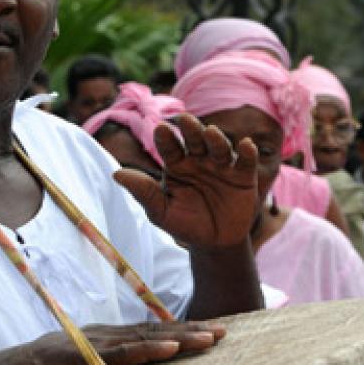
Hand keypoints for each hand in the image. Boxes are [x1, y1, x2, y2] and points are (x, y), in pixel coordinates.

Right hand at [6, 321, 225, 364]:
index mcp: (109, 337)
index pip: (151, 332)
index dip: (181, 331)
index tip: (209, 332)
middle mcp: (109, 334)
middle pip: (158, 331)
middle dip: (193, 330)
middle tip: (225, 332)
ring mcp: (102, 343)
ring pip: (150, 338)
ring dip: (182, 338)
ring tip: (211, 338)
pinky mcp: (91, 357)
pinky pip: (128, 352)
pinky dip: (152, 349)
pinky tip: (174, 348)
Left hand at [113, 113, 258, 248]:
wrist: (214, 244)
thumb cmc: (184, 225)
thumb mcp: (161, 212)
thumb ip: (143, 192)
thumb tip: (116, 174)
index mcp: (177, 164)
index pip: (169, 147)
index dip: (165, 138)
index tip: (160, 129)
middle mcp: (199, 160)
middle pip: (195, 140)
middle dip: (191, 129)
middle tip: (185, 120)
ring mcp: (221, 165)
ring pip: (219, 147)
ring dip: (216, 139)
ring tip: (211, 132)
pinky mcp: (243, 175)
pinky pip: (245, 161)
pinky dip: (247, 153)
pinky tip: (246, 145)